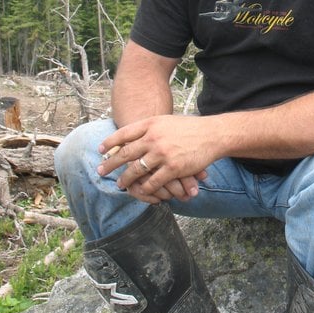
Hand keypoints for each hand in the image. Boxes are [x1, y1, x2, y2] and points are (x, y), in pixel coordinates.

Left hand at [97, 115, 213, 202]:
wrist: (212, 134)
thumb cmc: (190, 128)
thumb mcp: (167, 121)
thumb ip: (150, 128)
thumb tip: (133, 135)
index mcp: (151, 124)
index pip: (123, 133)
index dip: (110, 143)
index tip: (100, 150)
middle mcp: (153, 138)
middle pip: (125, 153)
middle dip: (110, 164)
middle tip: (100, 171)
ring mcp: (162, 153)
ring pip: (136, 170)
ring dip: (125, 179)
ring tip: (119, 184)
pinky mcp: (173, 167)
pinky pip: (153, 181)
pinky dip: (144, 188)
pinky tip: (139, 191)